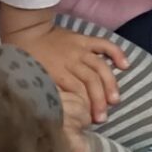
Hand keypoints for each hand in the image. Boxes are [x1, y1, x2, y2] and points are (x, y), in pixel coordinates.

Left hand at [9, 21, 123, 124]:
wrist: (26, 30)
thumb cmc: (26, 57)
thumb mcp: (31, 77)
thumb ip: (45, 92)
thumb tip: (55, 111)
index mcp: (56, 72)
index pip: (77, 92)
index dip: (85, 107)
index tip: (87, 122)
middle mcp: (71, 61)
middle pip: (91, 82)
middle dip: (99, 102)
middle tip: (102, 118)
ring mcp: (80, 50)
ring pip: (101, 68)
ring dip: (110, 85)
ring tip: (115, 101)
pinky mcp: (85, 40)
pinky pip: (105, 45)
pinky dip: (117, 54)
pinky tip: (126, 66)